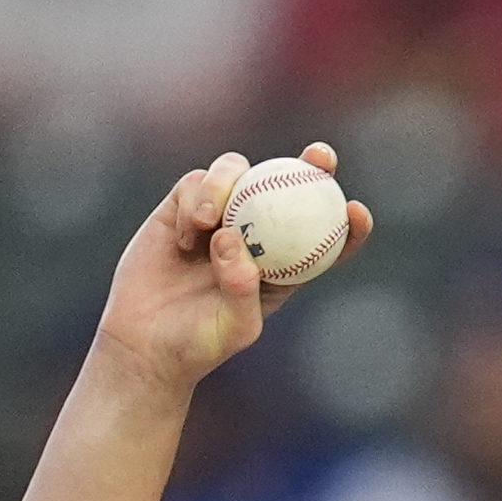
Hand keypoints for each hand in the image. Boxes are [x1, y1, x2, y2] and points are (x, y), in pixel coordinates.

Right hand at [91, 140, 374, 394]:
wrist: (145, 341)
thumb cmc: (198, 344)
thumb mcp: (232, 327)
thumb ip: (241, 288)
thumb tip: (233, 239)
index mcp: (283, 268)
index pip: (326, 240)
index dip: (348, 224)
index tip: (356, 211)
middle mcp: (256, 236)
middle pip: (291, 190)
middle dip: (313, 166)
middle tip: (321, 156)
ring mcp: (220, 218)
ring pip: (239, 174)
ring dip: (229, 184)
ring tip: (209, 221)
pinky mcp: (181, 208)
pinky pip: (194, 183)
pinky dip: (195, 198)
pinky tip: (187, 233)